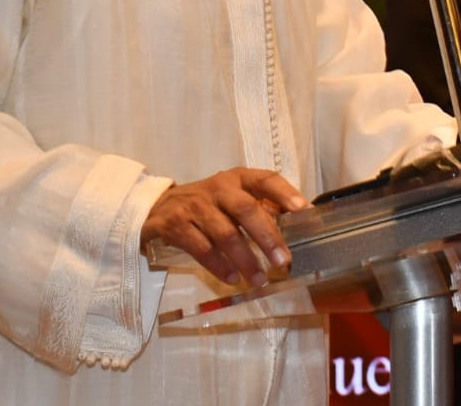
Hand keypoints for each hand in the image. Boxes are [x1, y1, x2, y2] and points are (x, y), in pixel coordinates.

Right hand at [140, 167, 307, 287]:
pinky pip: (201, 248)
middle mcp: (218, 189)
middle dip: (267, 236)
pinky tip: (231, 278)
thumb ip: (261, 207)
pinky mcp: (175, 225)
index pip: (265, 179)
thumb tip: (298, 223)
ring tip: (259, 280)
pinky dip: (218, 266)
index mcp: (237, 179)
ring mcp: (195, 206)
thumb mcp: (232, 198)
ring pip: (224, 233)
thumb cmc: (208, 205)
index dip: (285, 193)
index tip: (303, 210)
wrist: (157, 208)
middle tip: (283, 261)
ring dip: (245, 259)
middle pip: (245, 209)